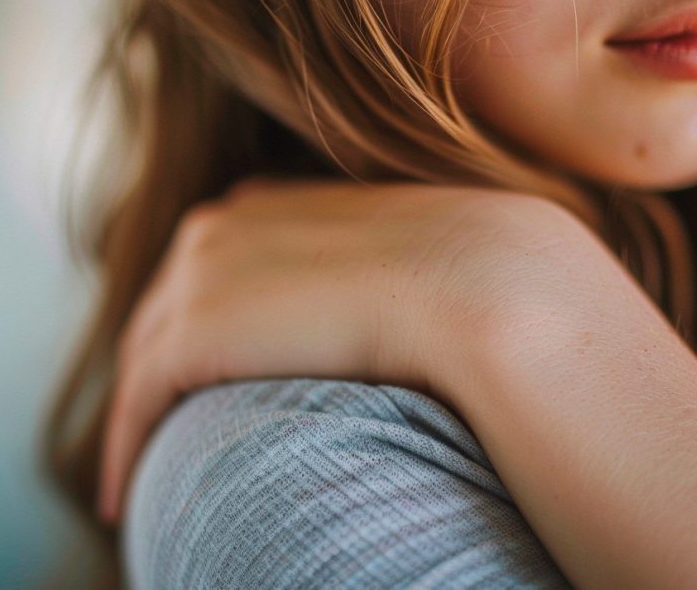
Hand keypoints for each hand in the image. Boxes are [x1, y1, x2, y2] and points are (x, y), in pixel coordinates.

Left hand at [96, 176, 608, 523]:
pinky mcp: (218, 311)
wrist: (544, 323)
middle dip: (176, 338)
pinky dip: (130, 429)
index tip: (228, 363)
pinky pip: (153, 370)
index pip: (276, 230)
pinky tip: (125, 493)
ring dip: (147, 391)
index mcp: (388, 202)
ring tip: (137, 464)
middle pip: (205, 267)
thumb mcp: (526, 293)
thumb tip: (464, 352)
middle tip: (163, 417)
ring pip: (169, 319)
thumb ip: (471, 293)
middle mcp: (308, 209)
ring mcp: (257, 252)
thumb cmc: (571, 347)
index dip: (241, 298)